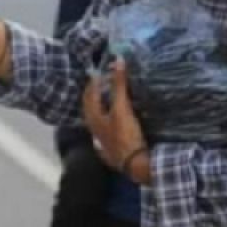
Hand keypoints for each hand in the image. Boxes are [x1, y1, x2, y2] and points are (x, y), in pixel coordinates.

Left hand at [82, 60, 151, 184]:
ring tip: (112, 98)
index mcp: (93, 119)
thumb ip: (119, 85)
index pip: (89, 95)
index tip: (100, 71)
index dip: (94, 82)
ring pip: (99, 121)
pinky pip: (108, 132)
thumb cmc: (126, 135)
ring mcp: (104, 141)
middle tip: (104, 83)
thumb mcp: (122, 108)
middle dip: (96, 95)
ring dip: (104, 108)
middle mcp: (95, 130)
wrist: (136, 165)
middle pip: (92, 108)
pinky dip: (111, 123)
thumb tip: (117, 60)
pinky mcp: (114, 150)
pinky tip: (117, 122)